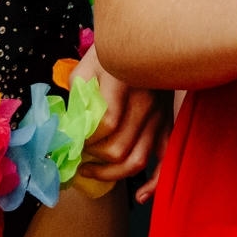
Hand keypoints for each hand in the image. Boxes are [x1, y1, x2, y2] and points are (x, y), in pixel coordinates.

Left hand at [73, 46, 168, 202]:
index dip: (84, 140)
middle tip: (76, 161)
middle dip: (93, 161)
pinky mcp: (167, 123)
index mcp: (124, 85)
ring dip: (112, 175)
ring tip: (92, 173)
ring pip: (139, 160)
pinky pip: (164, 158)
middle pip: (119, 149)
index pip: (104, 125)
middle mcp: (145, 104)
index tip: (72, 142)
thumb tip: (68, 125)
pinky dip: (154, 182)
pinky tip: (140, 195)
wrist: (148, 40)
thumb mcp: (88, 64)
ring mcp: (159, 116)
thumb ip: (77, 94)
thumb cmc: (114, 48)